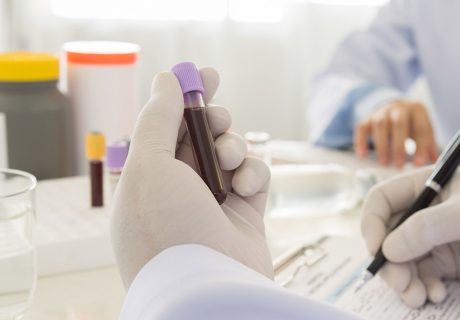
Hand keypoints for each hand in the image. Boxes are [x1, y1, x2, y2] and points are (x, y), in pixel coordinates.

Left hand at [110, 70, 272, 287]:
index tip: (206, 73)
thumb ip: (158, 120)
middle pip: (200, 137)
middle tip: (218, 117)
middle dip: (213, 120)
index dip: (184, 97)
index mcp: (146, 180)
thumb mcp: (150, 166)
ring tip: (229, 159)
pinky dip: (254, 172)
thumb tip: (166, 80)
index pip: (164, 128)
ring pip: (230, 153)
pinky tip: (246, 185)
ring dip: (233, 146)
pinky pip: (255, 176)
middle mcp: (178, 191)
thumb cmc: (167, 230)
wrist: (209, 290)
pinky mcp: (246, 215)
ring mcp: (213, 204)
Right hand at [354, 100, 436, 167]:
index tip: (419, 164)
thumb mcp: (423, 129)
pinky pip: (362, 128)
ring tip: (384, 163)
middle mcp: (399, 108)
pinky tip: (362, 156)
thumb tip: (435, 163)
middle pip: (399, 124)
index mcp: (417, 110)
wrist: (394, 106)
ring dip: (382, 146)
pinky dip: (361, 142)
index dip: (421, 146)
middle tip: (399, 165)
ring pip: (380, 125)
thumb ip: (429, 145)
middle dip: (399, 146)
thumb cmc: (411, 123)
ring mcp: (381, 112)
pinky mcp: (367, 118)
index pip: (421, 128)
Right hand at [361, 167, 459, 307]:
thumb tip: (388, 248)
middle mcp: (426, 210)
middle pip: (387, 235)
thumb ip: (426, 228)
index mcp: (428, 185)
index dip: (372, 223)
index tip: (376, 250)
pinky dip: (421, 288)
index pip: (382, 199)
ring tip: (418, 297)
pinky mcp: (445, 262)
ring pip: (400, 260)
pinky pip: (419, 276)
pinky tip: (437, 294)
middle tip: (401, 284)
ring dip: (403, 281)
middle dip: (389, 261)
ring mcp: (434, 237)